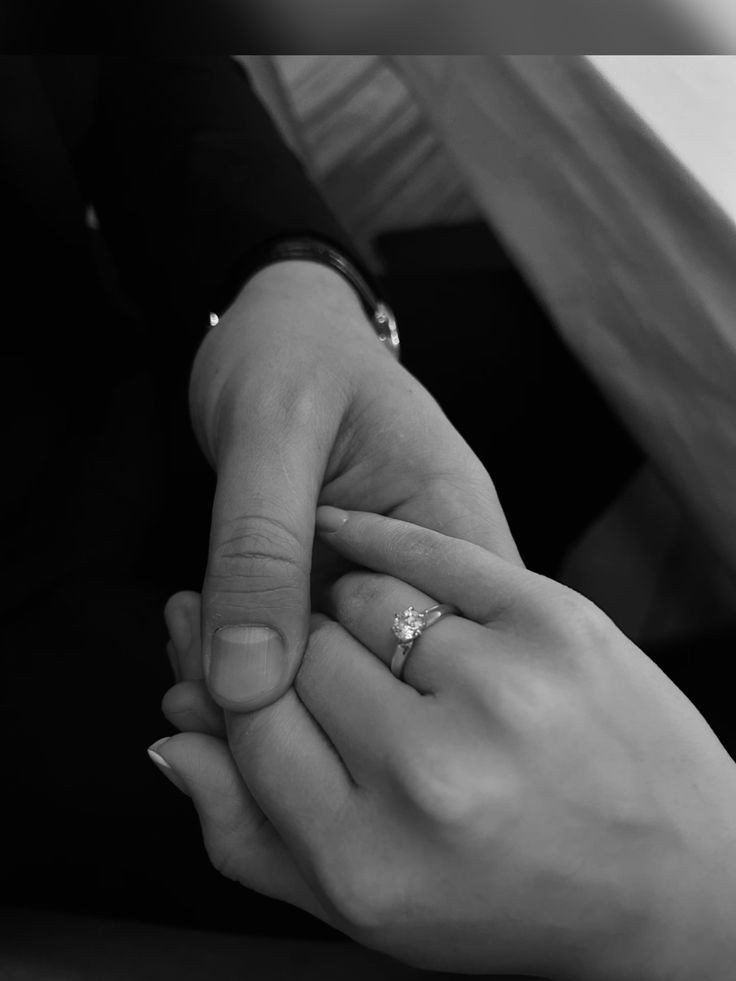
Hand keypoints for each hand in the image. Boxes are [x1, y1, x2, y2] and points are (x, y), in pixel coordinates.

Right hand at [153, 510, 735, 980]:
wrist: (678, 877)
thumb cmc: (512, 896)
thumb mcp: (365, 904)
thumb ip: (248, 835)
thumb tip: (175, 743)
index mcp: (370, 860)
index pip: (249, 720)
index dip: (221, 675)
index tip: (212, 644)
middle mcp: (433, 776)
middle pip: (295, 655)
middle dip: (289, 647)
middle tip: (297, 643)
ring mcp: (502, 689)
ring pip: (355, 598)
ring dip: (344, 607)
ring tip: (370, 636)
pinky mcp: (554, 621)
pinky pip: (423, 550)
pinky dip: (377, 535)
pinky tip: (355, 536)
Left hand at [190, 259, 520, 711]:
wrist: (277, 327)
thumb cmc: (292, 351)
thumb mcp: (273, 431)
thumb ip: (260, 548)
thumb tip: (247, 685)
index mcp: (458, 531)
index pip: (439, 661)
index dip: (349, 706)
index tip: (246, 704)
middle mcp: (439, 575)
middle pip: (387, 688)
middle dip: (286, 707)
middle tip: (193, 690)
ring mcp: (389, 588)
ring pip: (338, 684)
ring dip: (256, 691)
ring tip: (182, 668)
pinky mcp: (344, 596)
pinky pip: (305, 656)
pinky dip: (247, 666)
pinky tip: (194, 654)